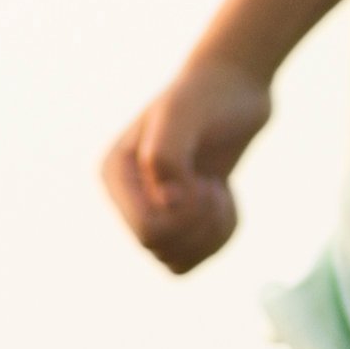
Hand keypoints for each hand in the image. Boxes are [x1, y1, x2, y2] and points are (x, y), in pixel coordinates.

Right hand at [101, 59, 271, 272]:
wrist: (234, 88)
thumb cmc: (208, 97)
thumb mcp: (184, 115)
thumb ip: (166, 154)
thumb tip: (167, 202)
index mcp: (115, 174)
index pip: (146, 231)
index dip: (184, 219)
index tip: (204, 183)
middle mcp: (127, 196)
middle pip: (161, 249)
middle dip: (198, 226)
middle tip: (215, 189)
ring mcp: (152, 208)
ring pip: (177, 260)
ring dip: (210, 235)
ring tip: (219, 195)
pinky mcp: (179, 216)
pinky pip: (194, 256)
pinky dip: (217, 238)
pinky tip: (224, 200)